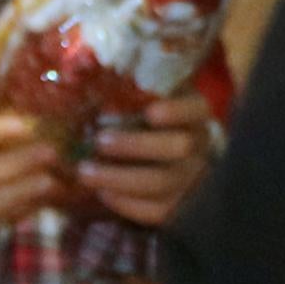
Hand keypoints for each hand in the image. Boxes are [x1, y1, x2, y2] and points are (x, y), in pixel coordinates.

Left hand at [63, 89, 214, 230]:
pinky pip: (157, 211)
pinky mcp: (181, 208)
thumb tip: (84, 72)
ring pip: (163, 182)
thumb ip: (132, 89)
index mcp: (195, 114)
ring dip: (120, 178)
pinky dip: (128, 204)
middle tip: (99, 141)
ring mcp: (194, 179)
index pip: (196, 109)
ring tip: (85, 172)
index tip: (151, 112)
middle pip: (179, 147)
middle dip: (135, 146)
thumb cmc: (150, 120)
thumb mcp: (152, 99)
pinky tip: (103, 193)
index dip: (177, 111)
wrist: (176, 163)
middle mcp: (200, 146)